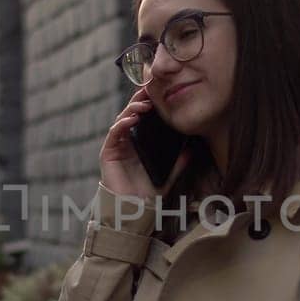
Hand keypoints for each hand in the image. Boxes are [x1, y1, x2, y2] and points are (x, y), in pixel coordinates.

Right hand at [100, 85, 190, 199]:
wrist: (134, 210)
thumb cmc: (148, 193)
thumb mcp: (168, 175)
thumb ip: (179, 163)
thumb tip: (192, 149)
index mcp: (140, 142)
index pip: (144, 117)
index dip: (151, 104)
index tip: (163, 94)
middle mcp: (127, 141)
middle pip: (132, 114)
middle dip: (141, 100)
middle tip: (152, 90)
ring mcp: (117, 146)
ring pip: (122, 120)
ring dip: (132, 109)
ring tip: (145, 104)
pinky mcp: (108, 153)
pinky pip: (114, 134)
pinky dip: (122, 124)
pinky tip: (132, 119)